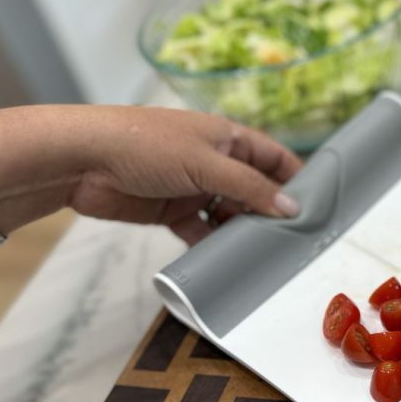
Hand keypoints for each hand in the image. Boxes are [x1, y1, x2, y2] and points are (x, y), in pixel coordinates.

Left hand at [0, 105, 301, 284]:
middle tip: (297, 243)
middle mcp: (214, 161)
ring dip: (244, 233)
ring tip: (267, 258)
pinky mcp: (171, 211)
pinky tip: (227, 263)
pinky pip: (202, 231)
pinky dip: (213, 245)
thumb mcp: (205, 163)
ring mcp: (193, 187)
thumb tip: (292, 207)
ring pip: (230, 214)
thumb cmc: (144, 144)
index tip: (320, 207)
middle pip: (255, 190)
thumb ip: (249, 187)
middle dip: (272, 213)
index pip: (274, 157)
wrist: (80, 160)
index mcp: (227, 137)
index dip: (297, 178)